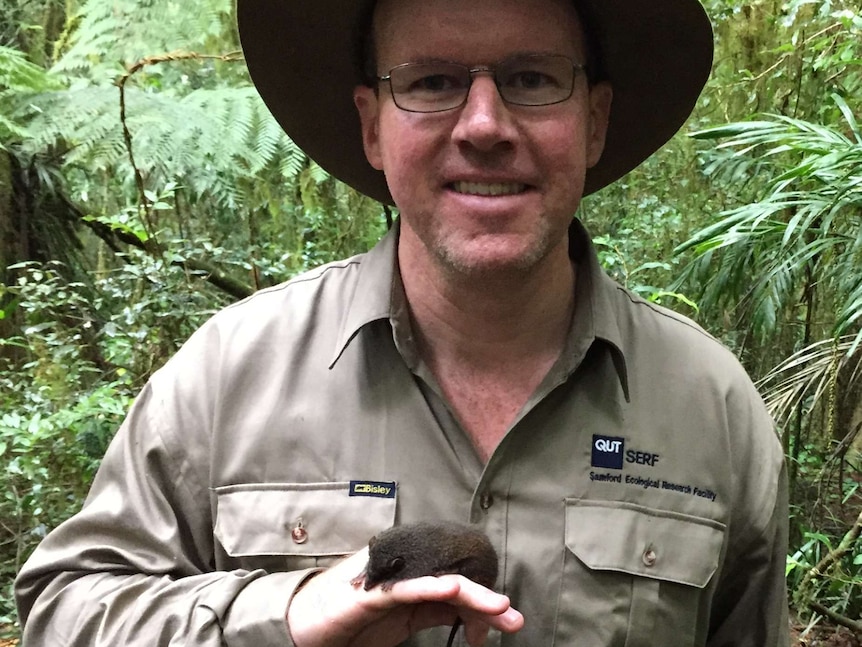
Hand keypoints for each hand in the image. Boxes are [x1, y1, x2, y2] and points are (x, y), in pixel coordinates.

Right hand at [286, 548, 523, 646]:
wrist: (306, 626)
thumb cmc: (355, 620)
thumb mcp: (405, 618)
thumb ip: (436, 610)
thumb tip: (476, 620)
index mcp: (415, 573)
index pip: (458, 584)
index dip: (483, 603)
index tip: (502, 624)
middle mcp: (405, 568)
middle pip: (455, 579)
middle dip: (486, 599)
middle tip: (513, 617)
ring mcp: (389, 576)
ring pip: (439, 581)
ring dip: (472, 594)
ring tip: (499, 606)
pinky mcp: (371, 591)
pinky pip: (407, 588)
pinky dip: (432, 586)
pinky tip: (454, 589)